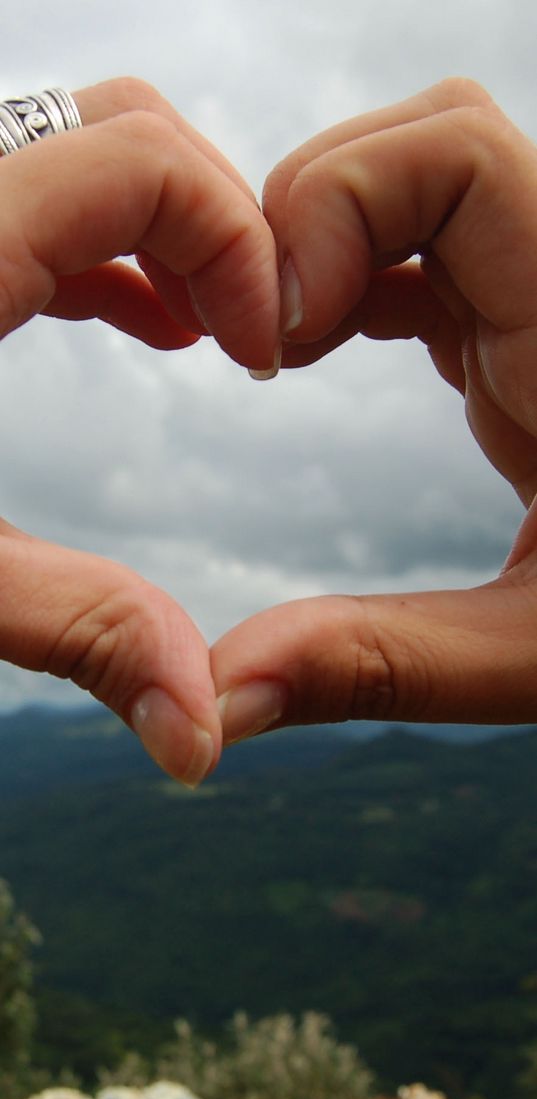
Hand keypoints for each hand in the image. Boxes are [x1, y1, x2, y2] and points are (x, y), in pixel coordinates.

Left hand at [0, 76, 279, 782]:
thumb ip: (78, 634)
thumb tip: (201, 738)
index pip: (142, 163)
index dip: (237, 244)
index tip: (261, 359)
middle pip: (120, 131)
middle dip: (215, 223)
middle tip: (247, 339)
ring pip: (78, 153)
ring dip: (164, 234)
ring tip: (209, 337)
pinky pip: (35, 200)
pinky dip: (107, 249)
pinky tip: (143, 326)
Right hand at [211, 79, 536, 740]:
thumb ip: (382, 667)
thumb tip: (220, 700)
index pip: (462, 154)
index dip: (344, 203)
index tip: (285, 337)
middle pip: (429, 143)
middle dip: (314, 211)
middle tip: (263, 342)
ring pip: (418, 183)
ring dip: (322, 243)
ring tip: (274, 353)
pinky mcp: (518, 328)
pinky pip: (420, 253)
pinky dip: (346, 280)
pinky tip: (307, 355)